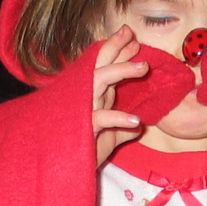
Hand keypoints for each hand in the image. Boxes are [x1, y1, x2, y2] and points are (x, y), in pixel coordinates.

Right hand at [93, 24, 144, 167]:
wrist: (62, 170)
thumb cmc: (83, 152)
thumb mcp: (108, 139)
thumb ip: (121, 130)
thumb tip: (138, 128)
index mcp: (92, 97)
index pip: (105, 69)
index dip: (118, 53)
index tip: (132, 39)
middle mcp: (87, 98)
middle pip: (100, 65)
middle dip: (114, 48)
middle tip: (131, 34)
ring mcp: (83, 110)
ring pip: (99, 81)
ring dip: (121, 71)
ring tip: (144, 68)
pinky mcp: (83, 128)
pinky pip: (101, 118)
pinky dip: (118, 118)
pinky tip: (136, 121)